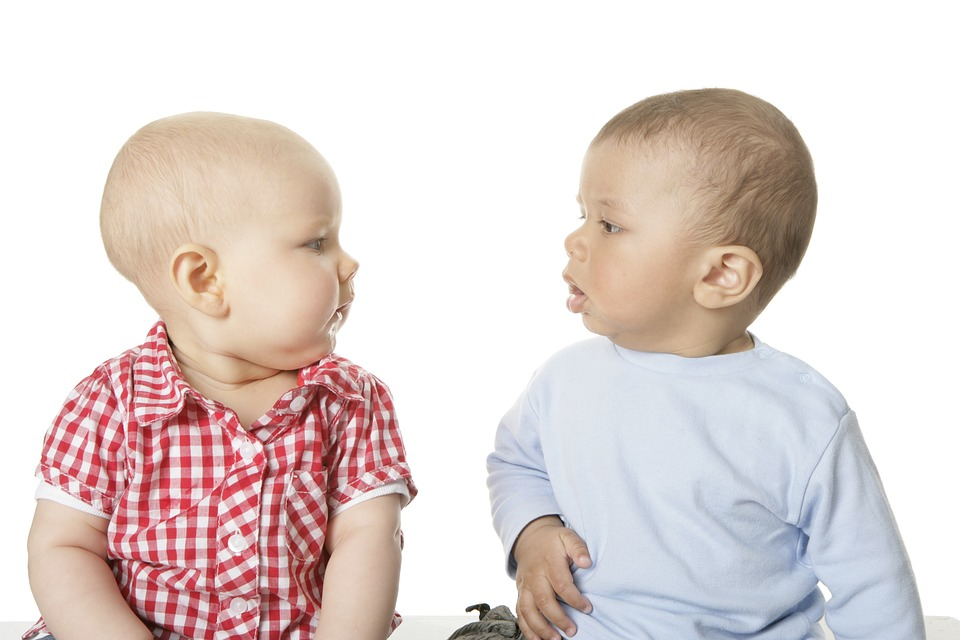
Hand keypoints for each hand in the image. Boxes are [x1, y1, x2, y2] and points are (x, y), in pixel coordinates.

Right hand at [512, 516, 591, 639]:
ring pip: (528, 610)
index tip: (587, 608)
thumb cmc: (553, 541)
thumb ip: (578, 547)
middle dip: (558, 618)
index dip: (574, 598)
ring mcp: (525, 586)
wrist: (529, 539)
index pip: (561, 584)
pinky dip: (526, 629)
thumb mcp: (567, 536)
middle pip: (543, 600)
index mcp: (548, 562)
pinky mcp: (520, 593)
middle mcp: (534, 576)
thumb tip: (587, 562)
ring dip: (540, 628)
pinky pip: (520, 613)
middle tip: (572, 631)